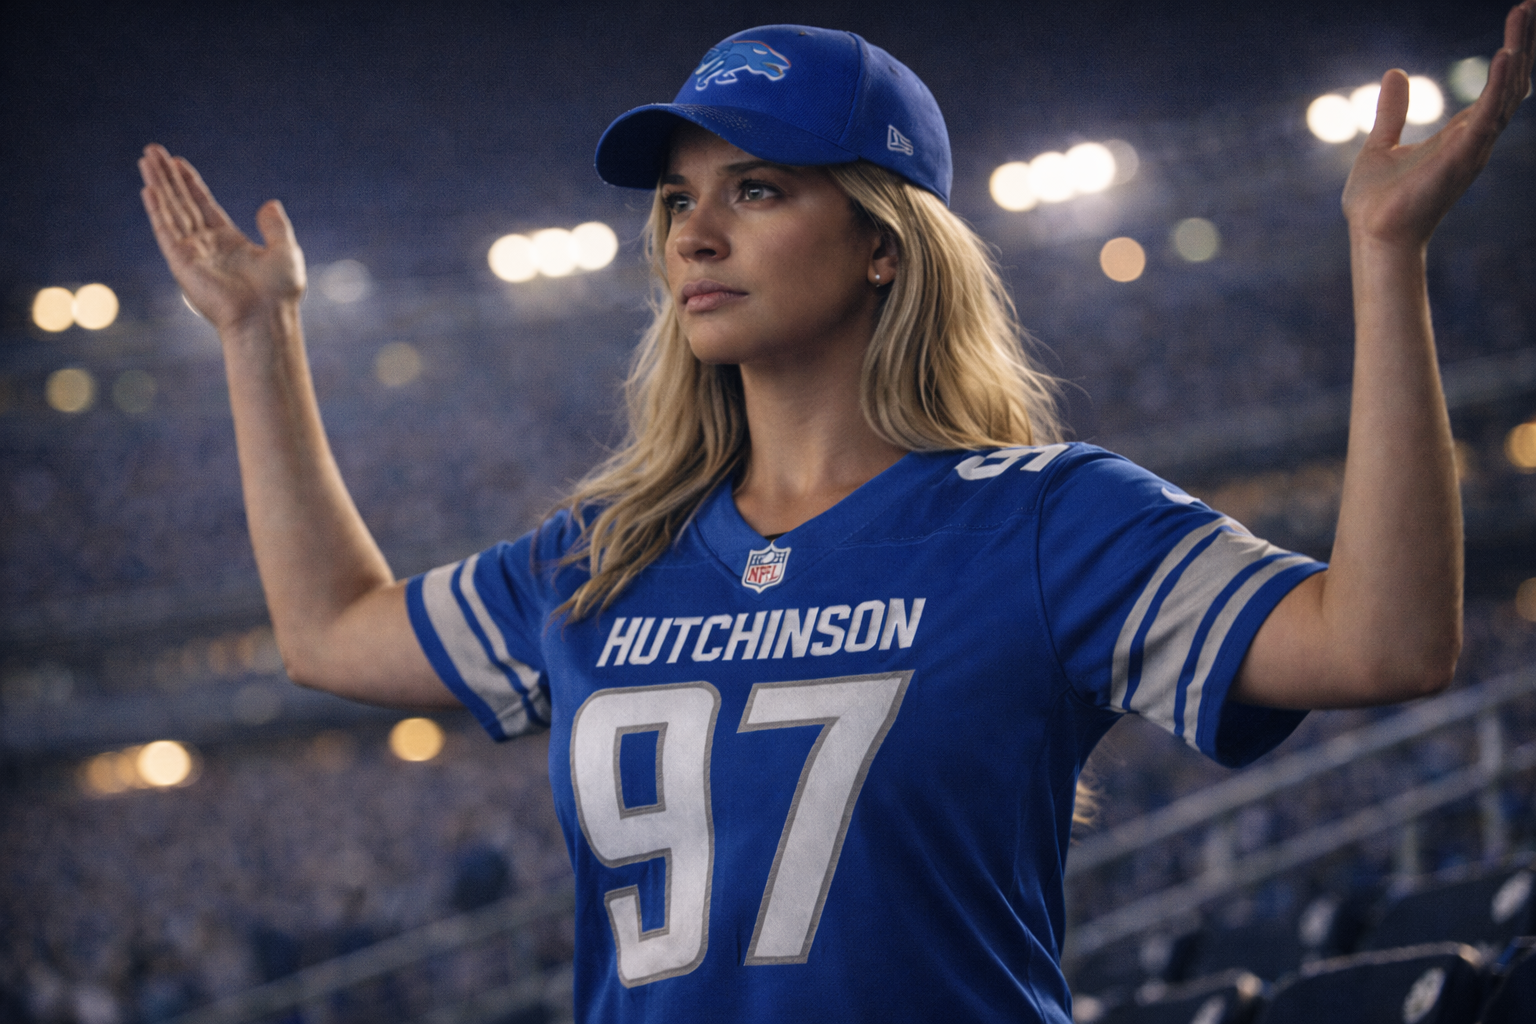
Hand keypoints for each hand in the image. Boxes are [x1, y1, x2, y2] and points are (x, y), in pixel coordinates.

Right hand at [138, 144, 305, 330]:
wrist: (266, 318)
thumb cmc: (279, 292)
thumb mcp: (285, 251)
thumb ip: (276, 226)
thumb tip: (270, 203)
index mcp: (229, 242)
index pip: (203, 205)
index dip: (190, 183)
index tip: (177, 161)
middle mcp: (207, 245)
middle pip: (182, 203)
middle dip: (168, 177)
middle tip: (152, 151)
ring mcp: (192, 253)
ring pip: (171, 210)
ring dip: (158, 184)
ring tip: (146, 159)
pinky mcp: (182, 263)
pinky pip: (166, 230)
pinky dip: (157, 209)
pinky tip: (149, 188)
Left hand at [1341, 0, 1534, 248]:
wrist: (1371, 236)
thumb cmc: (1377, 203)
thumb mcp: (1380, 145)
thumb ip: (1392, 112)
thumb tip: (1394, 73)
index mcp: (1459, 135)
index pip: (1496, 87)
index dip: (1511, 52)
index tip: (1518, 15)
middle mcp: (1473, 140)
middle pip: (1510, 84)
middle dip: (1522, 44)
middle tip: (1528, 5)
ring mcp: (1471, 149)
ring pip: (1505, 95)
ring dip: (1516, 55)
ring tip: (1523, 16)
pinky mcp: (1460, 159)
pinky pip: (1486, 118)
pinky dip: (1497, 87)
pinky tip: (1505, 56)